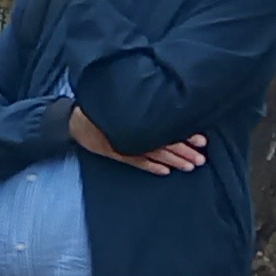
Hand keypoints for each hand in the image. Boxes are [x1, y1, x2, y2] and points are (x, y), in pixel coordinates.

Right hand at [69, 107, 205, 174]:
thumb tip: (169, 106)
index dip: (185, 135)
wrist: (75, 119)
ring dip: (173, 161)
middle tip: (201, 160)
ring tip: (189, 167)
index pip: (167, 128)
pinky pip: (137, 161)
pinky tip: (164, 172)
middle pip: (165, 143)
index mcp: (141, 118)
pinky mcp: (117, 153)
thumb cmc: (101, 108)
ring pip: (155, 153)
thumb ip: (144, 107)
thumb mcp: (122, 103)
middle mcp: (136, 131)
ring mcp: (126, 143)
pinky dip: (150, 167)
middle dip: (184, 152)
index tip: (201, 140)